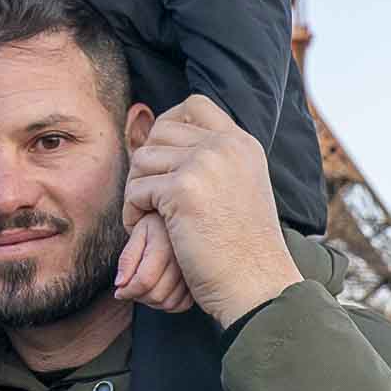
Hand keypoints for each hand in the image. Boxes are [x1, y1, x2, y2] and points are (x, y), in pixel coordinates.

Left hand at [114, 212, 193, 310]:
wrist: (184, 215)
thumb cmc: (157, 223)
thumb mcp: (138, 233)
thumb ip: (127, 259)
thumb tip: (120, 283)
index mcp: (164, 248)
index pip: (144, 281)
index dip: (127, 291)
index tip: (119, 292)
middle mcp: (181, 262)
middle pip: (156, 295)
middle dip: (137, 297)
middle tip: (129, 290)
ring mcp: (193, 272)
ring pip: (169, 303)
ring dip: (151, 302)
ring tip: (143, 290)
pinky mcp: (199, 280)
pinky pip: (183, 304)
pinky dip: (169, 304)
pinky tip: (160, 292)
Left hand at [123, 95, 302, 328]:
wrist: (258, 285)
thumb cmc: (243, 250)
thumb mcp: (240, 189)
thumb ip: (215, 162)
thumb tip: (168, 142)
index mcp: (241, 144)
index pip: (194, 105)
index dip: (168, 124)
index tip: (162, 158)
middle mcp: (224, 146)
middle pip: (160, 131)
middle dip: (147, 164)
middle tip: (149, 198)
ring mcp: (204, 164)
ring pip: (142, 159)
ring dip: (136, 190)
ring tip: (146, 217)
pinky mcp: (183, 190)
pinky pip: (136, 189)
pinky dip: (132, 211)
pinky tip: (145, 230)